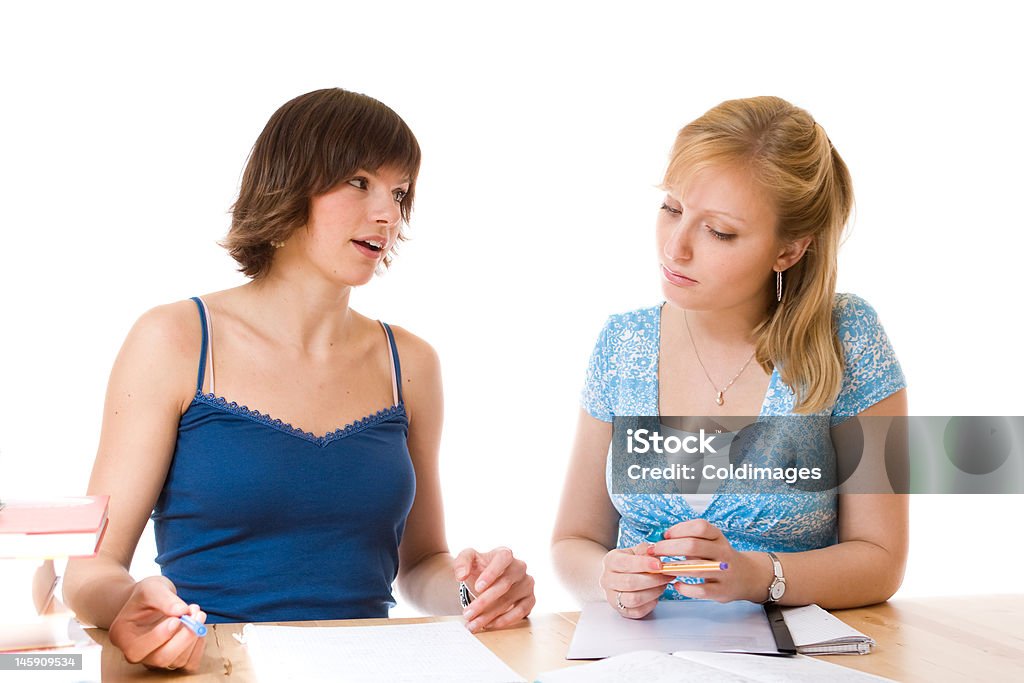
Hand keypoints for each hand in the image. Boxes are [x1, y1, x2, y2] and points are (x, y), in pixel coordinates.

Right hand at [108, 576, 206, 671]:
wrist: (150, 601)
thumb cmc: (146, 595)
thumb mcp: (152, 588)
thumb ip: (164, 599)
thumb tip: (182, 611)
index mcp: (122, 636)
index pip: (137, 649)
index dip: (160, 636)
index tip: (177, 618)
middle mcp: (136, 653)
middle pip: (161, 658)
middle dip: (183, 637)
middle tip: (197, 614)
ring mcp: (155, 659)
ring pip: (178, 661)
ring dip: (194, 637)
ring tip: (197, 613)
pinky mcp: (173, 659)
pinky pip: (190, 663)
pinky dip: (199, 646)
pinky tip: (198, 626)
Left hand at [453, 547, 535, 632]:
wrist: (488, 580)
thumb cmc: (479, 568)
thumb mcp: (468, 559)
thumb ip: (461, 562)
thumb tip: (461, 575)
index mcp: (505, 554)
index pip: (502, 560)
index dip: (491, 573)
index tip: (477, 587)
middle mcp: (519, 567)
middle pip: (503, 585)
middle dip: (483, 602)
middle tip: (467, 614)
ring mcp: (527, 583)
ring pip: (509, 601)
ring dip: (489, 615)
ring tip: (473, 624)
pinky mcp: (530, 598)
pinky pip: (521, 612)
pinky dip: (505, 620)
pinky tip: (490, 625)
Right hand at [600, 544, 673, 618]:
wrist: (614, 577)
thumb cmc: (628, 563)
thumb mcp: (634, 551)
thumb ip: (644, 550)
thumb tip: (655, 550)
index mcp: (610, 561)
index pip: (625, 563)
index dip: (643, 564)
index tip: (659, 564)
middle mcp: (607, 580)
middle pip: (630, 583)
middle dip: (653, 579)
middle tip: (667, 575)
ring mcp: (612, 597)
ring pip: (633, 599)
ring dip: (653, 592)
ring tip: (663, 585)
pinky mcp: (621, 610)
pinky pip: (637, 612)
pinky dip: (650, 604)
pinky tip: (656, 595)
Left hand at [648, 519, 770, 602]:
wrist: (747, 576)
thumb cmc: (718, 556)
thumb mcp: (710, 542)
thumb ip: (689, 539)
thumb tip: (662, 540)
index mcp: (718, 537)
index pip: (700, 527)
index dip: (679, 529)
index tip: (665, 535)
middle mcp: (723, 552)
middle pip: (693, 545)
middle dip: (669, 547)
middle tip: (654, 551)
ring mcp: (724, 572)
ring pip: (695, 567)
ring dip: (673, 567)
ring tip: (660, 567)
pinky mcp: (722, 591)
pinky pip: (701, 590)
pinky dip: (685, 588)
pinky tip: (676, 585)